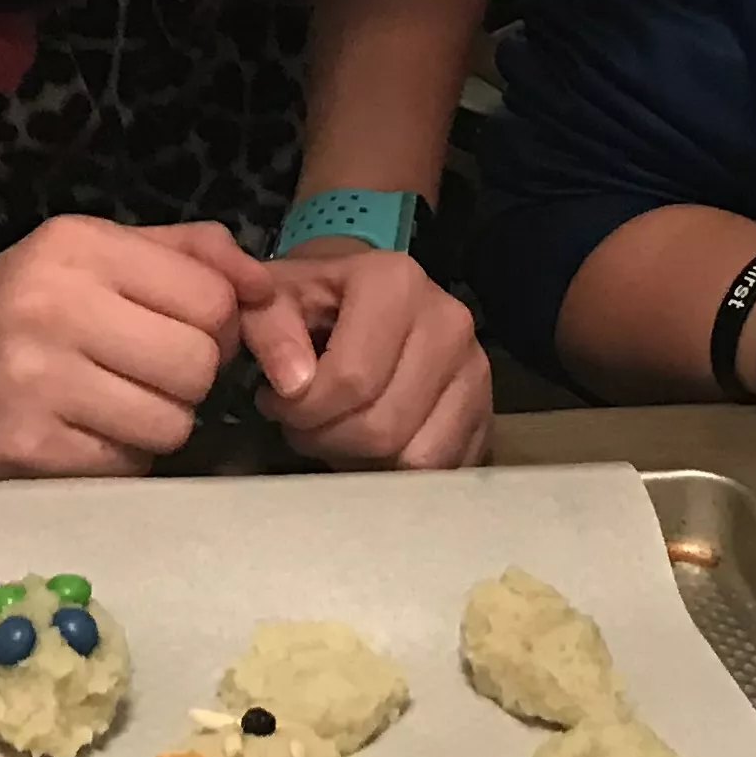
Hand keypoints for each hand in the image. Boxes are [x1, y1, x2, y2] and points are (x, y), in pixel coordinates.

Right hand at [0, 215, 256, 478]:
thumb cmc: (22, 299)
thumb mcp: (95, 250)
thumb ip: (191, 254)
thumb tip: (269, 289)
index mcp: (80, 246)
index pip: (212, 298)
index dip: (222, 324)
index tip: (191, 331)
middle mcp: (57, 307)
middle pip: (199, 364)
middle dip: (191, 376)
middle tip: (152, 371)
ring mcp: (39, 382)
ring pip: (173, 423)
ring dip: (161, 422)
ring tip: (117, 403)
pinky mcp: (28, 450)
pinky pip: (129, 465)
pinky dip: (124, 455)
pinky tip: (86, 432)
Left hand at [254, 247, 490, 468]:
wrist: (366, 297)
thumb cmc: (314, 300)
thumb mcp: (274, 300)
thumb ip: (269, 333)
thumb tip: (293, 384)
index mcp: (395, 283)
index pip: (351, 379)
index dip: (302, 409)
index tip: (277, 402)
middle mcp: (449, 322)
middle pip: (383, 428)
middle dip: (327, 440)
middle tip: (303, 424)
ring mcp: (475, 369)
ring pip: (417, 459)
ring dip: (363, 463)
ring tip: (337, 432)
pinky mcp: (486, 411)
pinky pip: (444, 471)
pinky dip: (400, 473)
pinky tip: (371, 446)